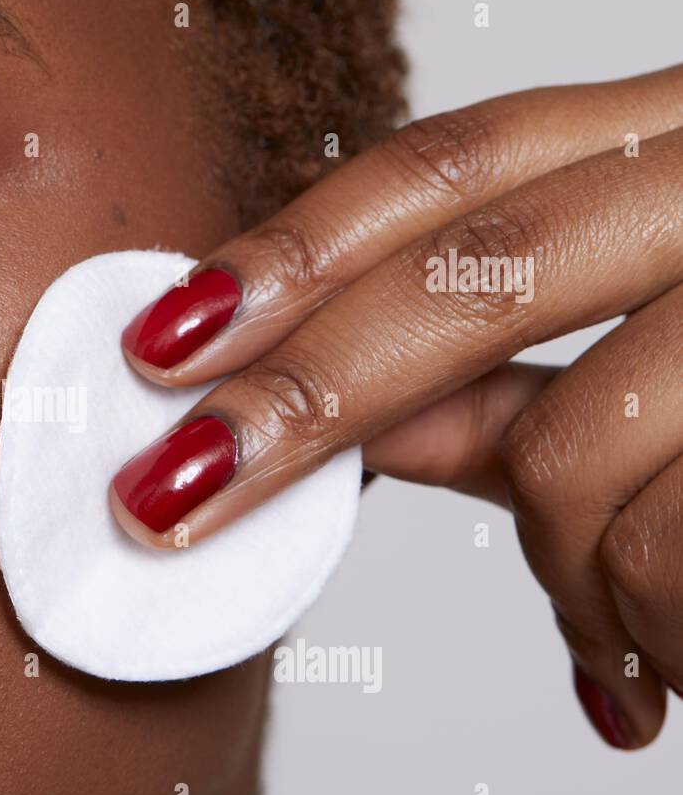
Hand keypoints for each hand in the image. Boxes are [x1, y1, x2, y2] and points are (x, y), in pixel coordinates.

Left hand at [109, 65, 682, 748]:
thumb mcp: (656, 340)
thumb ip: (504, 373)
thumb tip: (351, 422)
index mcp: (674, 137)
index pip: (446, 165)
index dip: (290, 252)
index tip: (163, 339)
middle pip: (476, 275)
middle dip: (307, 397)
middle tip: (178, 491)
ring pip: (581, 444)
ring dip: (557, 568)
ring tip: (607, 626)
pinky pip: (675, 542)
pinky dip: (647, 627)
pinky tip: (665, 657)